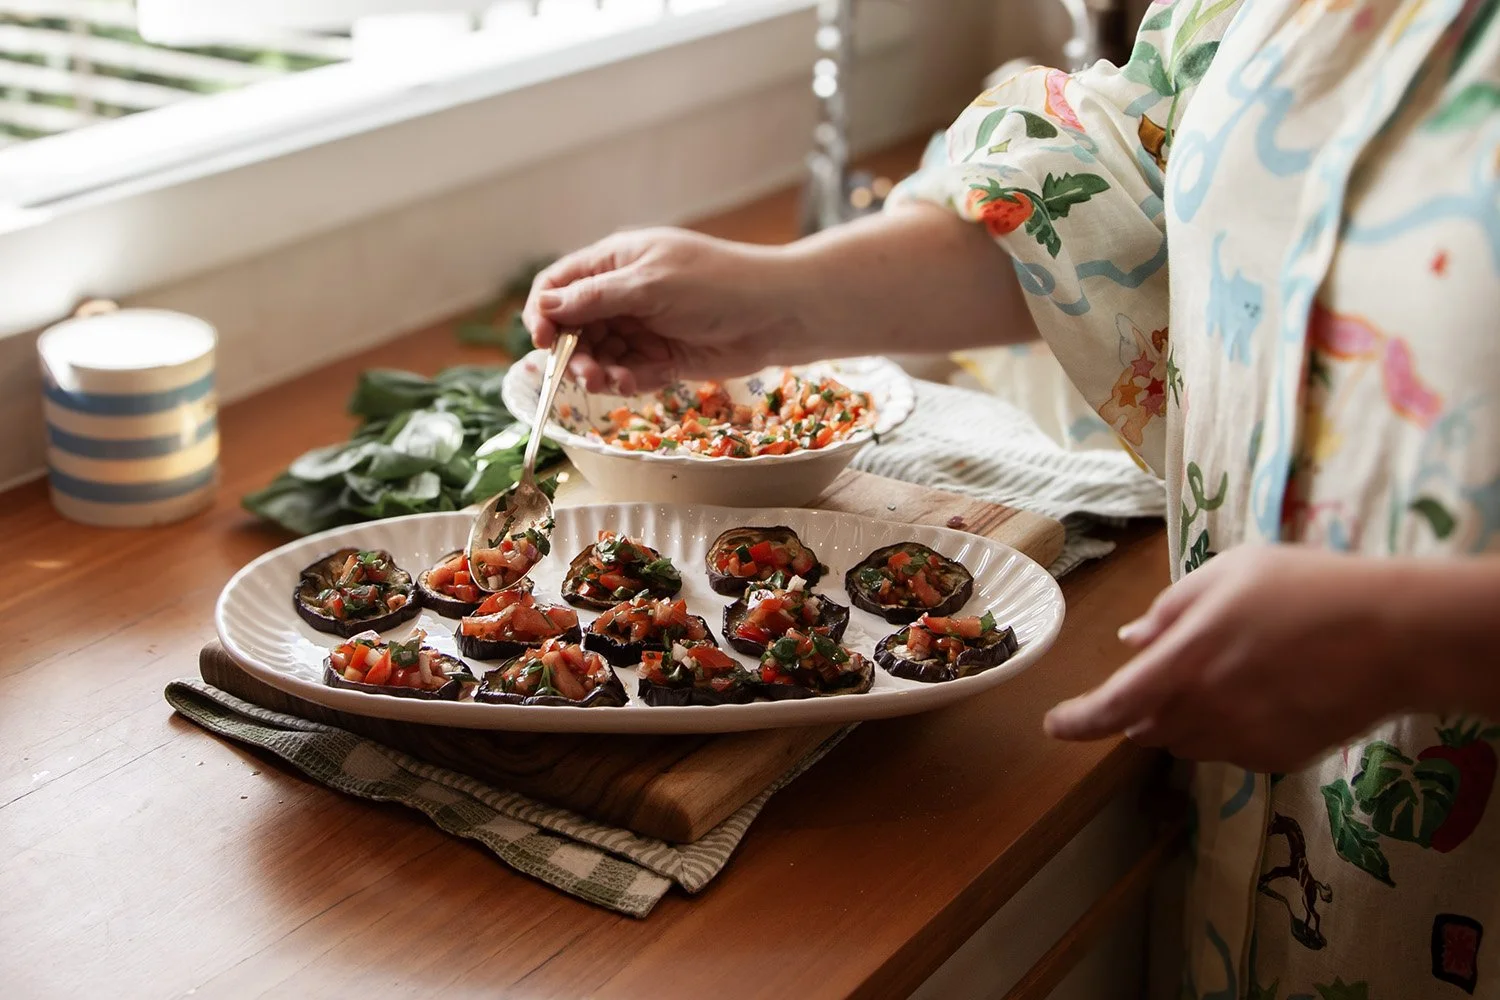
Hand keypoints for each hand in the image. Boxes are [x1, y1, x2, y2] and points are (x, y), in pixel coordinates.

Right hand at [522, 227, 801, 393]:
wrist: (778, 314)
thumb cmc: (718, 284)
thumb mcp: (651, 284)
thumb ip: (596, 297)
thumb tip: (546, 306)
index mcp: (616, 262)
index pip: (559, 285)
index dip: (543, 312)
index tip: (542, 341)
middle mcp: (623, 294)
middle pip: (573, 327)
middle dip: (572, 352)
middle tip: (587, 374)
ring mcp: (642, 327)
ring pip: (598, 356)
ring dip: (599, 372)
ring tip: (615, 383)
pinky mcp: (661, 358)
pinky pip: (627, 374)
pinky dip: (627, 382)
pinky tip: (639, 382)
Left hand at [1042, 545, 1416, 772]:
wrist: (1394, 636)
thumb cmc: (1306, 589)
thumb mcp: (1229, 574)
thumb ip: (1170, 610)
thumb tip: (1131, 642)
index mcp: (1182, 662)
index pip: (1111, 707)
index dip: (1076, 721)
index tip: (1054, 727)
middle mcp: (1204, 711)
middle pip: (1146, 727)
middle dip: (1140, 707)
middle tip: (1173, 671)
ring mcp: (1242, 740)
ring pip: (1186, 743)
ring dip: (1182, 719)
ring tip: (1228, 673)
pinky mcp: (1277, 759)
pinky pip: (1230, 752)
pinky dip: (1227, 730)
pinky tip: (1265, 694)